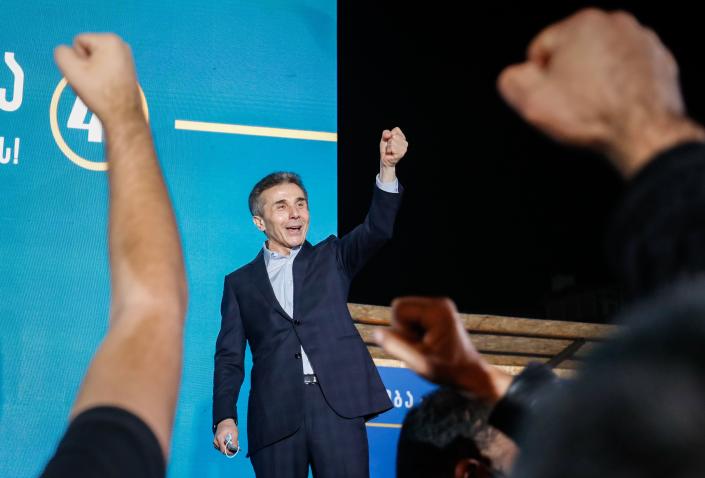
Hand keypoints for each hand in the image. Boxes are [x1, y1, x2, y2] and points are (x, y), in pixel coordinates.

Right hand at [54, 33, 142, 127]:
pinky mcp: (126, 69)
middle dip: (84, 67)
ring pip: (93, 62)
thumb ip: (61, 53)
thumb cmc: (101, 95)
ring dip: (90, 74)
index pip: (77, 42)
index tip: (88, 75)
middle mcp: (121, 45)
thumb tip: (65, 51)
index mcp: (110, 40)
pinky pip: (103, 69)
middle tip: (93, 84)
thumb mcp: (71, 70)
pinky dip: (100, 78)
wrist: (123, 117)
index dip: (76, 61)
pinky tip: (105, 90)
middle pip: (86, 51)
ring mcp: (126, 57)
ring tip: (99, 88)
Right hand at [213, 418, 238, 455]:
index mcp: (219, 438)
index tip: (234, 452)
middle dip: (229, 450)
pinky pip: (220, 447)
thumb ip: (235, 441)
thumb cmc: (230, 426)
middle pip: (222, 450)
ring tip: (232, 444)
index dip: (229, 452)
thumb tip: (235, 449)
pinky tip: (229, 444)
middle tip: (235, 447)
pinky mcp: (216, 441)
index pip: (223, 450)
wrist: (225, 421)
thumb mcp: (234, 433)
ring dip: (227, 449)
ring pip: (221, 449)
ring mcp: (215, 441)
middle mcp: (215, 441)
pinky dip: (225, 447)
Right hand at [374, 297, 510, 402]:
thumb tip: (377, 333)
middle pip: (400, 307)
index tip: (417, 345)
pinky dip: (415, 331)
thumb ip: (396, 347)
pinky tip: (428, 343)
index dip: (400, 329)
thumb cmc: (449, 371)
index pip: (398, 308)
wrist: (470, 375)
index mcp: (437, 311)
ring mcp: (440, 307)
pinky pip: (413, 317)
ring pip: (405, 312)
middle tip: (421, 346)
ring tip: (426, 346)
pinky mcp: (438, 313)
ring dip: (409, 331)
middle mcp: (440, 304)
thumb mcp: (420, 363)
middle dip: (403, 329)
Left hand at [380, 127, 407, 166]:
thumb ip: (385, 133)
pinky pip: (392, 147)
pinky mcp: (401, 153)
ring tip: (390, 151)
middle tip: (389, 147)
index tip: (389, 140)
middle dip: (388, 142)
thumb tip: (389, 134)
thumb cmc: (385, 149)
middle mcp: (405, 142)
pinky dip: (389, 150)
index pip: (396, 129)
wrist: (385, 160)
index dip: (390, 134)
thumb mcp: (384, 139)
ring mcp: (404, 148)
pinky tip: (391, 154)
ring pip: (392, 141)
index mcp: (402, 137)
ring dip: (388, 147)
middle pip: (393, 136)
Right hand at [497, 8, 704, 177]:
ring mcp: (643, 40)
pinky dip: (620, 86)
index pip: (542, 48)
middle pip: (573, 52)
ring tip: (596, 108)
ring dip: (595, 80)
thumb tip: (517, 74)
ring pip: (602, 60)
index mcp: (581, 23)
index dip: (538, 78)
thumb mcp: (531, 101)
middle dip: (569, 75)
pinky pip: (628, 72)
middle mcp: (616, 23)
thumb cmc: (590, 115)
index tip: (551, 97)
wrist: (645, 133)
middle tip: (573, 105)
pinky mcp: (661, 60)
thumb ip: (511, 80)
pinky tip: (617, 107)